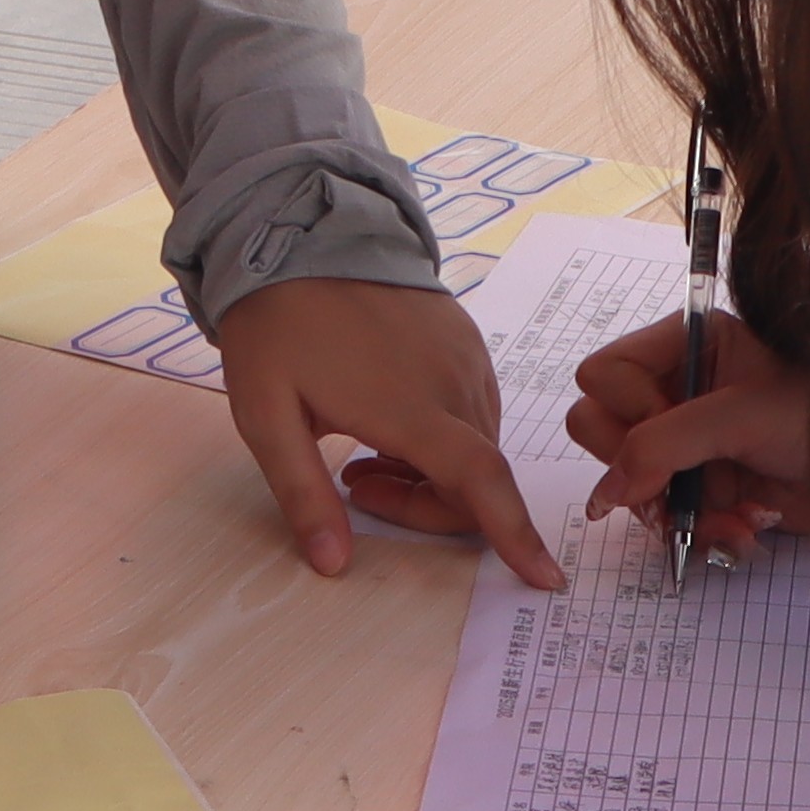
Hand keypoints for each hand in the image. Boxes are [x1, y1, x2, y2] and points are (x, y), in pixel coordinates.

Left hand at [208, 274, 558, 586]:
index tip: (544, 579)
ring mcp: (465, 357)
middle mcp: (453, 382)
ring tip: (361, 455)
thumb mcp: (265, 416)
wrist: (299, 231)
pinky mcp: (465, 339)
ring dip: (433, 473)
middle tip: (353, 489)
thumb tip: (334, 565)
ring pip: (477, 445)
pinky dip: (444, 437)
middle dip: (427, 507)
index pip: (482, 481)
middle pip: (476, 478)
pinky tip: (386, 421)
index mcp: (409, 406)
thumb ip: (303, 494)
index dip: (515, 534)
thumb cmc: (275, 327)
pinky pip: (474, 408)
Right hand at [568, 306, 809, 562]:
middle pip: (598, 427)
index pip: (603, 374)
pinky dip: (699, 529)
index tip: (675, 425)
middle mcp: (678, 388)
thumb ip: (663, 444)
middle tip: (683, 481)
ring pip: (628, 482)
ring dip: (676, 509)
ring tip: (731, 513)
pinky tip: (743, 524)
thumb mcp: (741, 416)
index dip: (630, 408)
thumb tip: (606, 491)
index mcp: (686, 343)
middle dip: (642, 469)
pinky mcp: (702, 487)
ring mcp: (686, 442)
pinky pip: (663, 516)